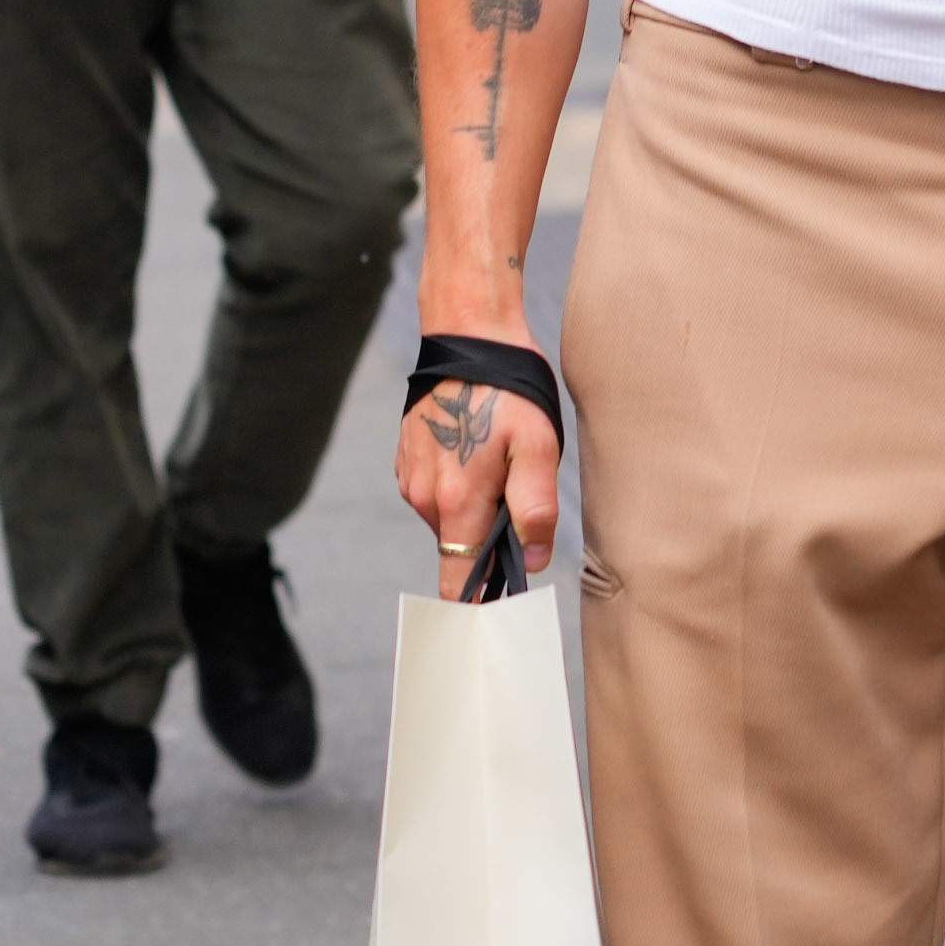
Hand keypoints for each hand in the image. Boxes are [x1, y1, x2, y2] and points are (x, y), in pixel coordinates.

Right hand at [396, 377, 561, 599]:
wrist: (467, 336)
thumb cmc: (507, 390)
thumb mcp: (536, 446)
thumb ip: (534, 507)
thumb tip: (534, 558)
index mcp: (456, 501)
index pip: (456, 580)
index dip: (477, 600)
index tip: (499, 609)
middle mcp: (425, 498)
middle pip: (459, 550)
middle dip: (487, 541)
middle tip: (517, 501)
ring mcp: (411, 479)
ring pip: (449, 521)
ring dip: (474, 510)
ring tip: (499, 465)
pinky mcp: (408, 461)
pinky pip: (436, 495)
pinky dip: (458, 487)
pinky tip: (478, 452)